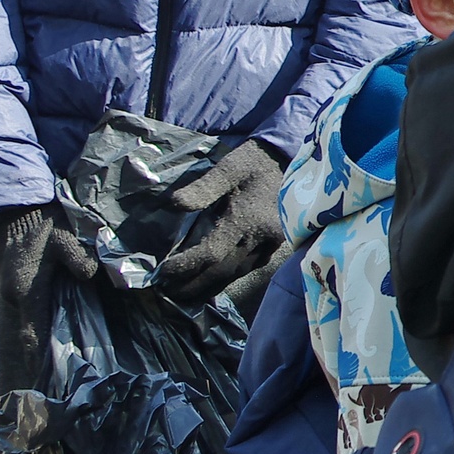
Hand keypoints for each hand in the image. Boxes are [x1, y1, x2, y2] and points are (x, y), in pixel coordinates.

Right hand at [0, 202, 97, 394]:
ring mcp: (13, 292)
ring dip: (43, 341)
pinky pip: (31, 311)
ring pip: (31, 323)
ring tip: (61, 365)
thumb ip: (77, 258)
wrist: (15, 209)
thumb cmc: (42, 224)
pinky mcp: (17, 285)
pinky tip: (56, 333)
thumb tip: (89, 275)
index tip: (45, 383)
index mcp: (27, 291)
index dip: (38, 360)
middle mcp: (16, 297)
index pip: (32, 334)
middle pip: (31, 335)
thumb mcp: (64, 238)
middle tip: (62, 381)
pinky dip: (41, 325)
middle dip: (43, 357)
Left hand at [157, 140, 287, 307]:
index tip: (162, 272)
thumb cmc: (255, 162)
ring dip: (210, 286)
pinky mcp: (277, 244)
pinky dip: (230, 277)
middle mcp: (259, 237)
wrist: (290, 159)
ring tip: (187, 294)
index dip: (185, 266)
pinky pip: (250, 267)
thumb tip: (174, 204)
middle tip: (168, 293)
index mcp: (245, 220)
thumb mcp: (228, 168)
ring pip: (237, 273)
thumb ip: (202, 188)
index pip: (209, 253)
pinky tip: (215, 281)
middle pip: (222, 271)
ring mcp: (271, 243)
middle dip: (194, 284)